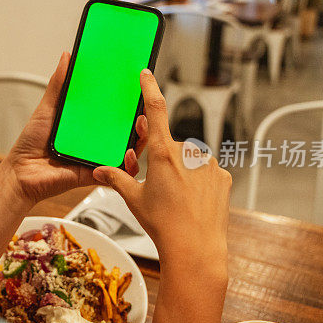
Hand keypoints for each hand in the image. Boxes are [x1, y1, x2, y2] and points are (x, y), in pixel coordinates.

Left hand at [3, 52, 146, 205]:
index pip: (110, 107)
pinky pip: (118, 169)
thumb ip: (58, 84)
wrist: (22, 173)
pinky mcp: (97, 172)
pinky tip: (128, 151)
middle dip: (139, 115)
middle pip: (124, 127)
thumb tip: (66, 57)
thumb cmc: (30, 144)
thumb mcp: (47, 108)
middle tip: (143, 101)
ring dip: (139, 135)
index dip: (124, 97)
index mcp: (85, 123)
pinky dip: (128, 162)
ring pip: (128, 147)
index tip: (135, 82)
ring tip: (140, 122)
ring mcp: (97, 156)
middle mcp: (94, 139)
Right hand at [92, 69, 231, 275]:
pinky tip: (192, 200)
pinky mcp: (222, 176)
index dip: (150, 89)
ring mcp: (208, 164)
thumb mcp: (134, 199)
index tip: (147, 74)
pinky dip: (198, 180)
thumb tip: (100, 170)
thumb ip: (117, 179)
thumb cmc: (163, 224)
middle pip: (170, 145)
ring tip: (176, 197)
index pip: (155, 110)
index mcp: (163, 154)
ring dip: (182, 170)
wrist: (196, 248)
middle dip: (162, 156)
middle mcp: (188, 153)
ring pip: (189, 159)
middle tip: (157, 183)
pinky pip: (206, 171)